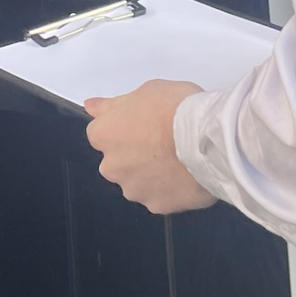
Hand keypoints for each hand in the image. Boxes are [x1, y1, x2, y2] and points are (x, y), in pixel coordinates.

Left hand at [85, 80, 215, 214]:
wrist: (204, 140)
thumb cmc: (175, 108)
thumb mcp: (145, 90)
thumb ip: (114, 105)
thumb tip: (91, 107)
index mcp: (104, 135)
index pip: (103, 132)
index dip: (125, 127)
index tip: (144, 123)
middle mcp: (112, 167)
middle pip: (118, 161)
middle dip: (135, 155)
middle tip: (163, 142)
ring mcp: (134, 190)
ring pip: (138, 182)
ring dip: (152, 174)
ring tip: (179, 160)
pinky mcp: (157, 206)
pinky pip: (160, 196)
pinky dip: (170, 189)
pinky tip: (187, 176)